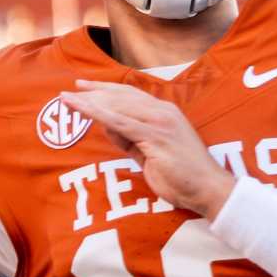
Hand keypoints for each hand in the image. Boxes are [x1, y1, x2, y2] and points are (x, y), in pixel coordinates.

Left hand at [60, 80, 235, 217]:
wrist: (209, 190)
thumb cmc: (182, 176)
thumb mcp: (150, 154)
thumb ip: (131, 139)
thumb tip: (108, 126)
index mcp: (164, 113)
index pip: (129, 94)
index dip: (106, 88)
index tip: (84, 86)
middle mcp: (162, 112)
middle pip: (121, 95)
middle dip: (93, 92)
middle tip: (68, 92)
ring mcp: (160, 122)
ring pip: (117, 105)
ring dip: (90, 101)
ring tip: (67, 99)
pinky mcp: (156, 136)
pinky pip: (119, 122)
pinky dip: (97, 113)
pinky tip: (82, 109)